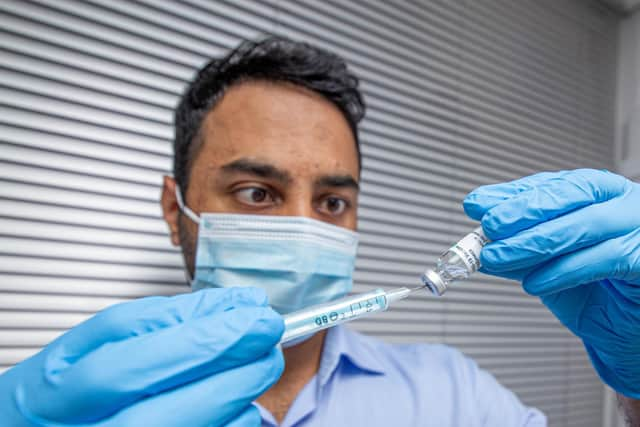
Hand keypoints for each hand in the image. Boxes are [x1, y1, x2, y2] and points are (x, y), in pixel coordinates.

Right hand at [0, 287, 283, 425]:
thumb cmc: (66, 386)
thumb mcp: (98, 340)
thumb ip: (163, 320)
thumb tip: (234, 305)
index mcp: (52, 395)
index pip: (129, 365)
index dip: (199, 341)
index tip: (251, 314)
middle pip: (161, 415)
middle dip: (227, 374)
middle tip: (268, 341)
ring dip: (236, 397)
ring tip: (261, 363)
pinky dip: (230, 423)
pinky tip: (242, 401)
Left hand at [464, 169, 639, 398]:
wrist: (629, 333)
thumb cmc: (596, 292)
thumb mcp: (548, 264)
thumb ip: (520, 248)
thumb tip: (480, 240)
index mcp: (597, 194)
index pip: (551, 184)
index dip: (511, 194)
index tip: (476, 204)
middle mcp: (621, 202)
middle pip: (570, 194)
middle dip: (522, 211)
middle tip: (488, 227)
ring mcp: (639, 227)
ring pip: (583, 225)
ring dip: (531, 242)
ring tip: (496, 257)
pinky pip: (604, 258)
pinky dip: (562, 270)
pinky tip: (533, 282)